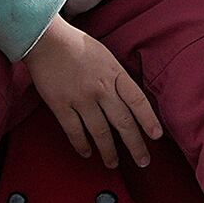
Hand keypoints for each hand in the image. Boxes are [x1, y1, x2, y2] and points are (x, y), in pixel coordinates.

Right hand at [21, 16, 164, 171]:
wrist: (47, 39)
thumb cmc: (77, 45)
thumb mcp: (106, 56)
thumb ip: (117, 78)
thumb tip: (128, 101)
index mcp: (115, 74)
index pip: (138, 101)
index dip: (149, 120)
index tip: (156, 137)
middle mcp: (101, 89)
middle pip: (123, 122)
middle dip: (135, 145)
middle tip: (142, 161)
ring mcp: (81, 99)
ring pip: (100, 132)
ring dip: (109, 151)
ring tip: (113, 163)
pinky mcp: (61, 105)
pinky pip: (74, 131)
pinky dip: (82, 144)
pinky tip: (87, 152)